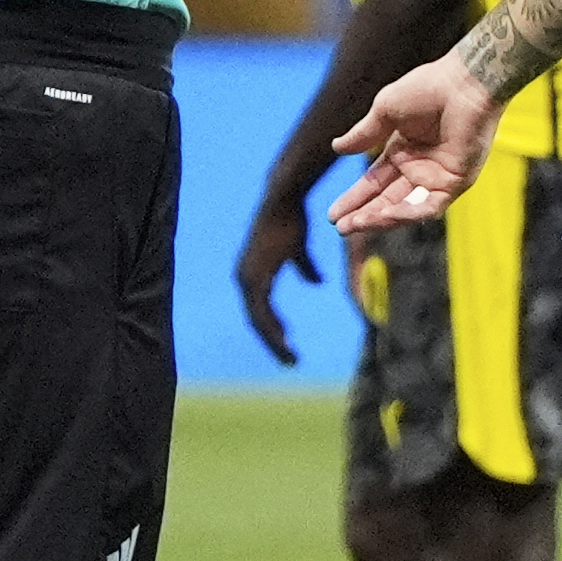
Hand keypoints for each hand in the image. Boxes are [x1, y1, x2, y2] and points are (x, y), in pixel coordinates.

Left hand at [235, 190, 322, 365]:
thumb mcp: (298, 248)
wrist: (282, 200)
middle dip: (273, 342)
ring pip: (258, 321)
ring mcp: (247, 279)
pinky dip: (273, 330)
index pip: (259, 310)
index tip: (287, 344)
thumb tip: (316, 284)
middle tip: (289, 360)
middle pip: (256, 321)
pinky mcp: (254, 277)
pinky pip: (262, 312)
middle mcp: (244, 279)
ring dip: (274, 341)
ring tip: (290, 357)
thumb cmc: (291, 219)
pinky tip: (284, 341)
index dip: (273, 328)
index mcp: (252, 273)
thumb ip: (305, 267)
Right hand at [327, 52, 502, 234]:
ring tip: (355, 223)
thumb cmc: (428, 88)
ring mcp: (438, 177)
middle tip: (341, 227)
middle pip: (387, 199)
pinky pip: (430, 206)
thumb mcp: (385, 110)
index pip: (375, 182)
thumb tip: (336, 148)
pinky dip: (409, 213)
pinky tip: (385, 214)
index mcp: (403, 149)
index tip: (333, 214)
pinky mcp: (456, 182)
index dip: (355, 198)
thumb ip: (364, 134)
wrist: (462, 83)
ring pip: (406, 208)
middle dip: (363, 215)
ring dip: (380, 219)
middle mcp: (419, 167)